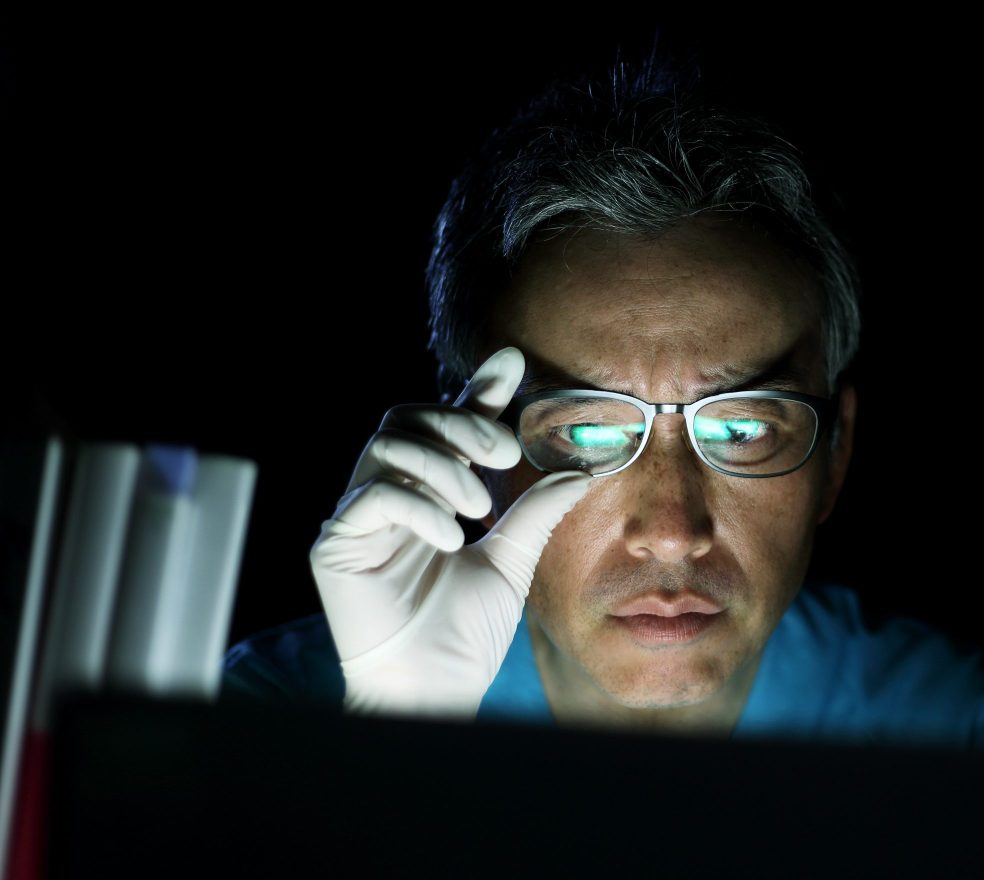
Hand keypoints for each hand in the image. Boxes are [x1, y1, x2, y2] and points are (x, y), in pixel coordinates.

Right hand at [309, 346, 592, 718]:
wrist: (433, 688)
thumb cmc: (463, 633)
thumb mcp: (511, 560)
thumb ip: (535, 512)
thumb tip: (581, 471)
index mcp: (426, 495)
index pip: (445, 426)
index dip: (474, 391)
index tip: (513, 363)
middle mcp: (386, 496)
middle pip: (409, 418)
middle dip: (461, 422)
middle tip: (502, 453)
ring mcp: (357, 517)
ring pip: (388, 445)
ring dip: (443, 465)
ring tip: (477, 505)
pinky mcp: (334, 544)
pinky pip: (373, 496)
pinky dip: (418, 505)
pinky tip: (449, 535)